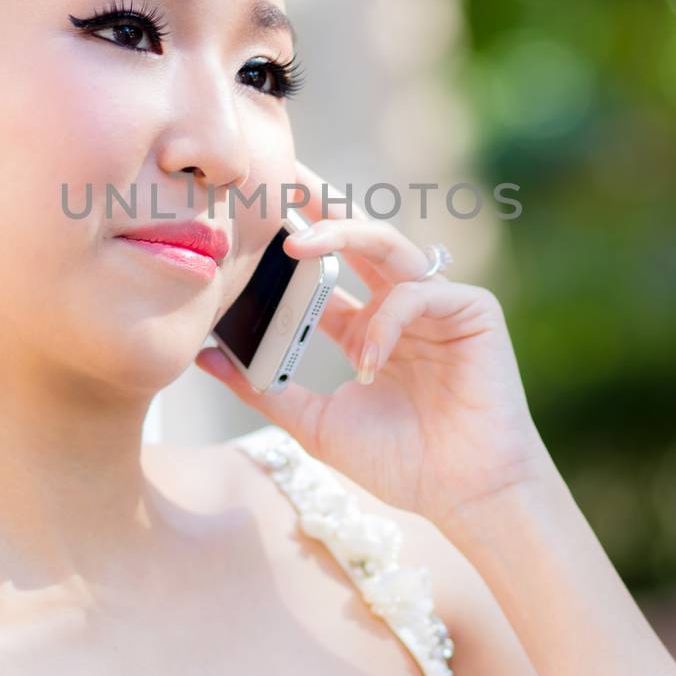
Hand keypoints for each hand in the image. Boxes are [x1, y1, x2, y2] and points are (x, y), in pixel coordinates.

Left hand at [195, 159, 555, 531]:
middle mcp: (401, 306)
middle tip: (274, 179)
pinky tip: (369, 361)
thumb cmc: (402, 463)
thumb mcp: (315, 423)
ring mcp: (439, 304)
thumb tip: (200, 357)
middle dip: (317, 204)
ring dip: (342, 236)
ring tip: (296, 244)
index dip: (288, 243)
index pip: (325, 269)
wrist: (467, 497)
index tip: (245, 219)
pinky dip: (387, 323)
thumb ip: (263, 388)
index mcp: (368, 326)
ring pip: (388, 245)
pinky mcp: (474, 310)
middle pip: (357, 236)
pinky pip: (419, 294)